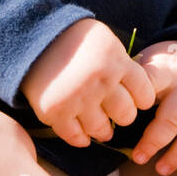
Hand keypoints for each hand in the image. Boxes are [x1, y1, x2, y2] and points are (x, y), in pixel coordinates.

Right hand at [21, 19, 156, 146]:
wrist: (32, 36)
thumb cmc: (73, 37)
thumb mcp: (105, 40)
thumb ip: (121, 63)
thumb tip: (135, 88)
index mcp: (117, 62)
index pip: (144, 93)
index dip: (142, 99)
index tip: (135, 100)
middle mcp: (100, 82)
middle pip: (126, 115)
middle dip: (124, 116)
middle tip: (116, 114)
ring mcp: (78, 99)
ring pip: (102, 130)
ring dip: (104, 131)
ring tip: (102, 129)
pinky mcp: (55, 112)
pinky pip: (75, 136)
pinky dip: (81, 139)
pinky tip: (83, 136)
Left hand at [128, 40, 176, 175]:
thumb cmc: (172, 67)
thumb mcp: (153, 61)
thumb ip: (136, 77)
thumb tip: (106, 96)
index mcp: (168, 74)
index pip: (151, 82)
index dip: (137, 97)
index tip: (123, 114)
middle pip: (174, 117)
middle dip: (155, 141)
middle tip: (138, 158)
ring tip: (161, 170)